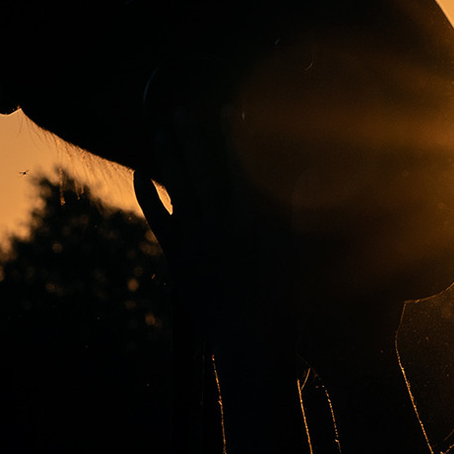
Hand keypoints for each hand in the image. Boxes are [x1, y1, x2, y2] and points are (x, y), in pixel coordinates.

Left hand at [133, 97, 301, 374]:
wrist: (251, 344)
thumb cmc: (285, 301)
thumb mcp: (299, 250)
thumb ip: (300, 208)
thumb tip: (312, 173)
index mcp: (252, 218)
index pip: (238, 164)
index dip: (231, 135)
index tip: (226, 109)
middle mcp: (220, 223)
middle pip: (202, 168)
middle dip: (191, 136)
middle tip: (179, 109)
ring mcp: (195, 240)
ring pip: (179, 187)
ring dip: (169, 156)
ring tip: (162, 129)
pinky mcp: (178, 259)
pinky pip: (159, 219)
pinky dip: (148, 194)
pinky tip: (141, 173)